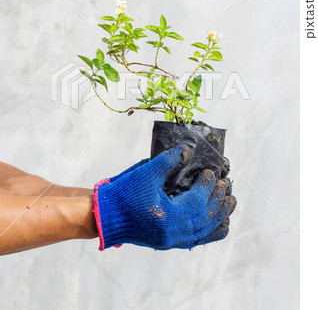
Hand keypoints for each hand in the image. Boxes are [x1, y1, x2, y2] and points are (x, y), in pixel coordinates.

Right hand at [93, 146, 235, 249]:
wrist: (106, 216)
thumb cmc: (124, 194)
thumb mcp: (146, 173)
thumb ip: (168, 160)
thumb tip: (188, 150)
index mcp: (168, 218)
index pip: (197, 201)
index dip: (207, 186)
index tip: (212, 172)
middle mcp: (173, 234)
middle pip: (205, 217)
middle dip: (219, 200)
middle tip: (227, 185)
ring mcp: (172, 241)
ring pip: (204, 231)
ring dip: (219, 216)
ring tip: (230, 203)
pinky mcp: (168, 242)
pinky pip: (196, 240)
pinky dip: (210, 232)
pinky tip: (219, 224)